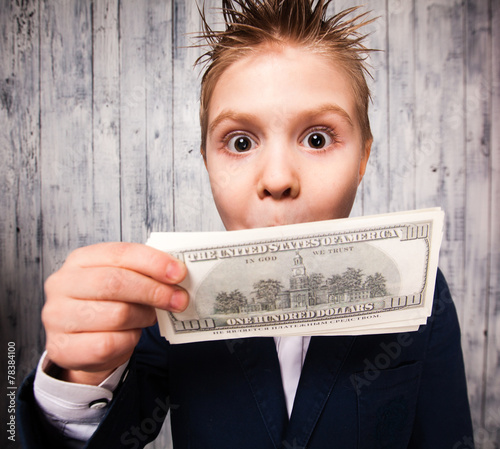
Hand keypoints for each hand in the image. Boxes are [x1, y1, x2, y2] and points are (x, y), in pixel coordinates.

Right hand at [42, 242, 187, 384]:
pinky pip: (109, 344)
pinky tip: (131, 335)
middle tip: (180, 300)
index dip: (154, 262)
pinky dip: (129, 340)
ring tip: (150, 317)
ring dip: (143, 317)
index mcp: (80, 260)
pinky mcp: (62, 347)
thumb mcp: (123, 282)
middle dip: (154, 290)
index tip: (179, 273)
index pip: (121, 254)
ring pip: (117, 314)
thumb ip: (144, 274)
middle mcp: (63, 284)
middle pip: (116, 282)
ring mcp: (58, 317)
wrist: (82, 344)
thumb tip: (177, 275)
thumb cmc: (107, 305)